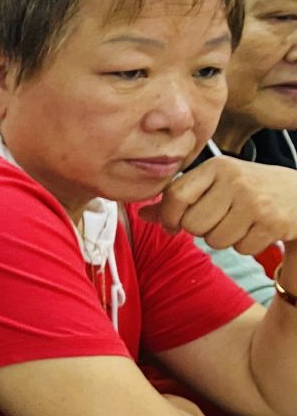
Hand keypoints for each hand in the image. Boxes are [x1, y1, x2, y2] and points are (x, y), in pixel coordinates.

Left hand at [143, 157, 296, 255]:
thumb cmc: (247, 190)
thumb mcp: (214, 184)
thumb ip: (179, 198)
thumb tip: (141, 214)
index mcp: (216, 167)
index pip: (175, 196)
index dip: (168, 216)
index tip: (173, 223)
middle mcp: (235, 180)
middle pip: (193, 224)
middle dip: (200, 230)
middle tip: (217, 219)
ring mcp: (256, 201)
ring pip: (215, 240)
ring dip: (223, 238)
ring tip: (238, 222)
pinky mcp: (272, 223)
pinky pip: (240, 249)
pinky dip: (245, 245)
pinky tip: (255, 229)